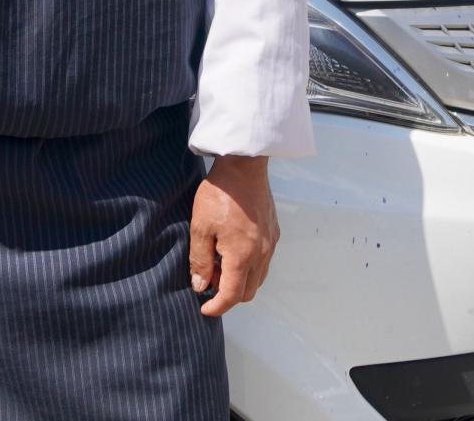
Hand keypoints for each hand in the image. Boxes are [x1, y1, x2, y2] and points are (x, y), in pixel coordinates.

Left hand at [189, 154, 278, 316]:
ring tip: (219, 261)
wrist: (244, 166)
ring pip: (258, 278)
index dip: (216, 308)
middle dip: (228, 294)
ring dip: (240, 280)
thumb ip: (199, 261)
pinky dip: (249, 266)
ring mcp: (271, 243)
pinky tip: (233, 248)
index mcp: (242, 255)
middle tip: (208, 277)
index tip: (204, 308)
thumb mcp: (200, 227)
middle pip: (248, 292)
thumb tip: (200, 286)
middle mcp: (262, 254)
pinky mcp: (274, 233)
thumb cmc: (220, 194)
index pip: (232, 296)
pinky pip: (264, 262)